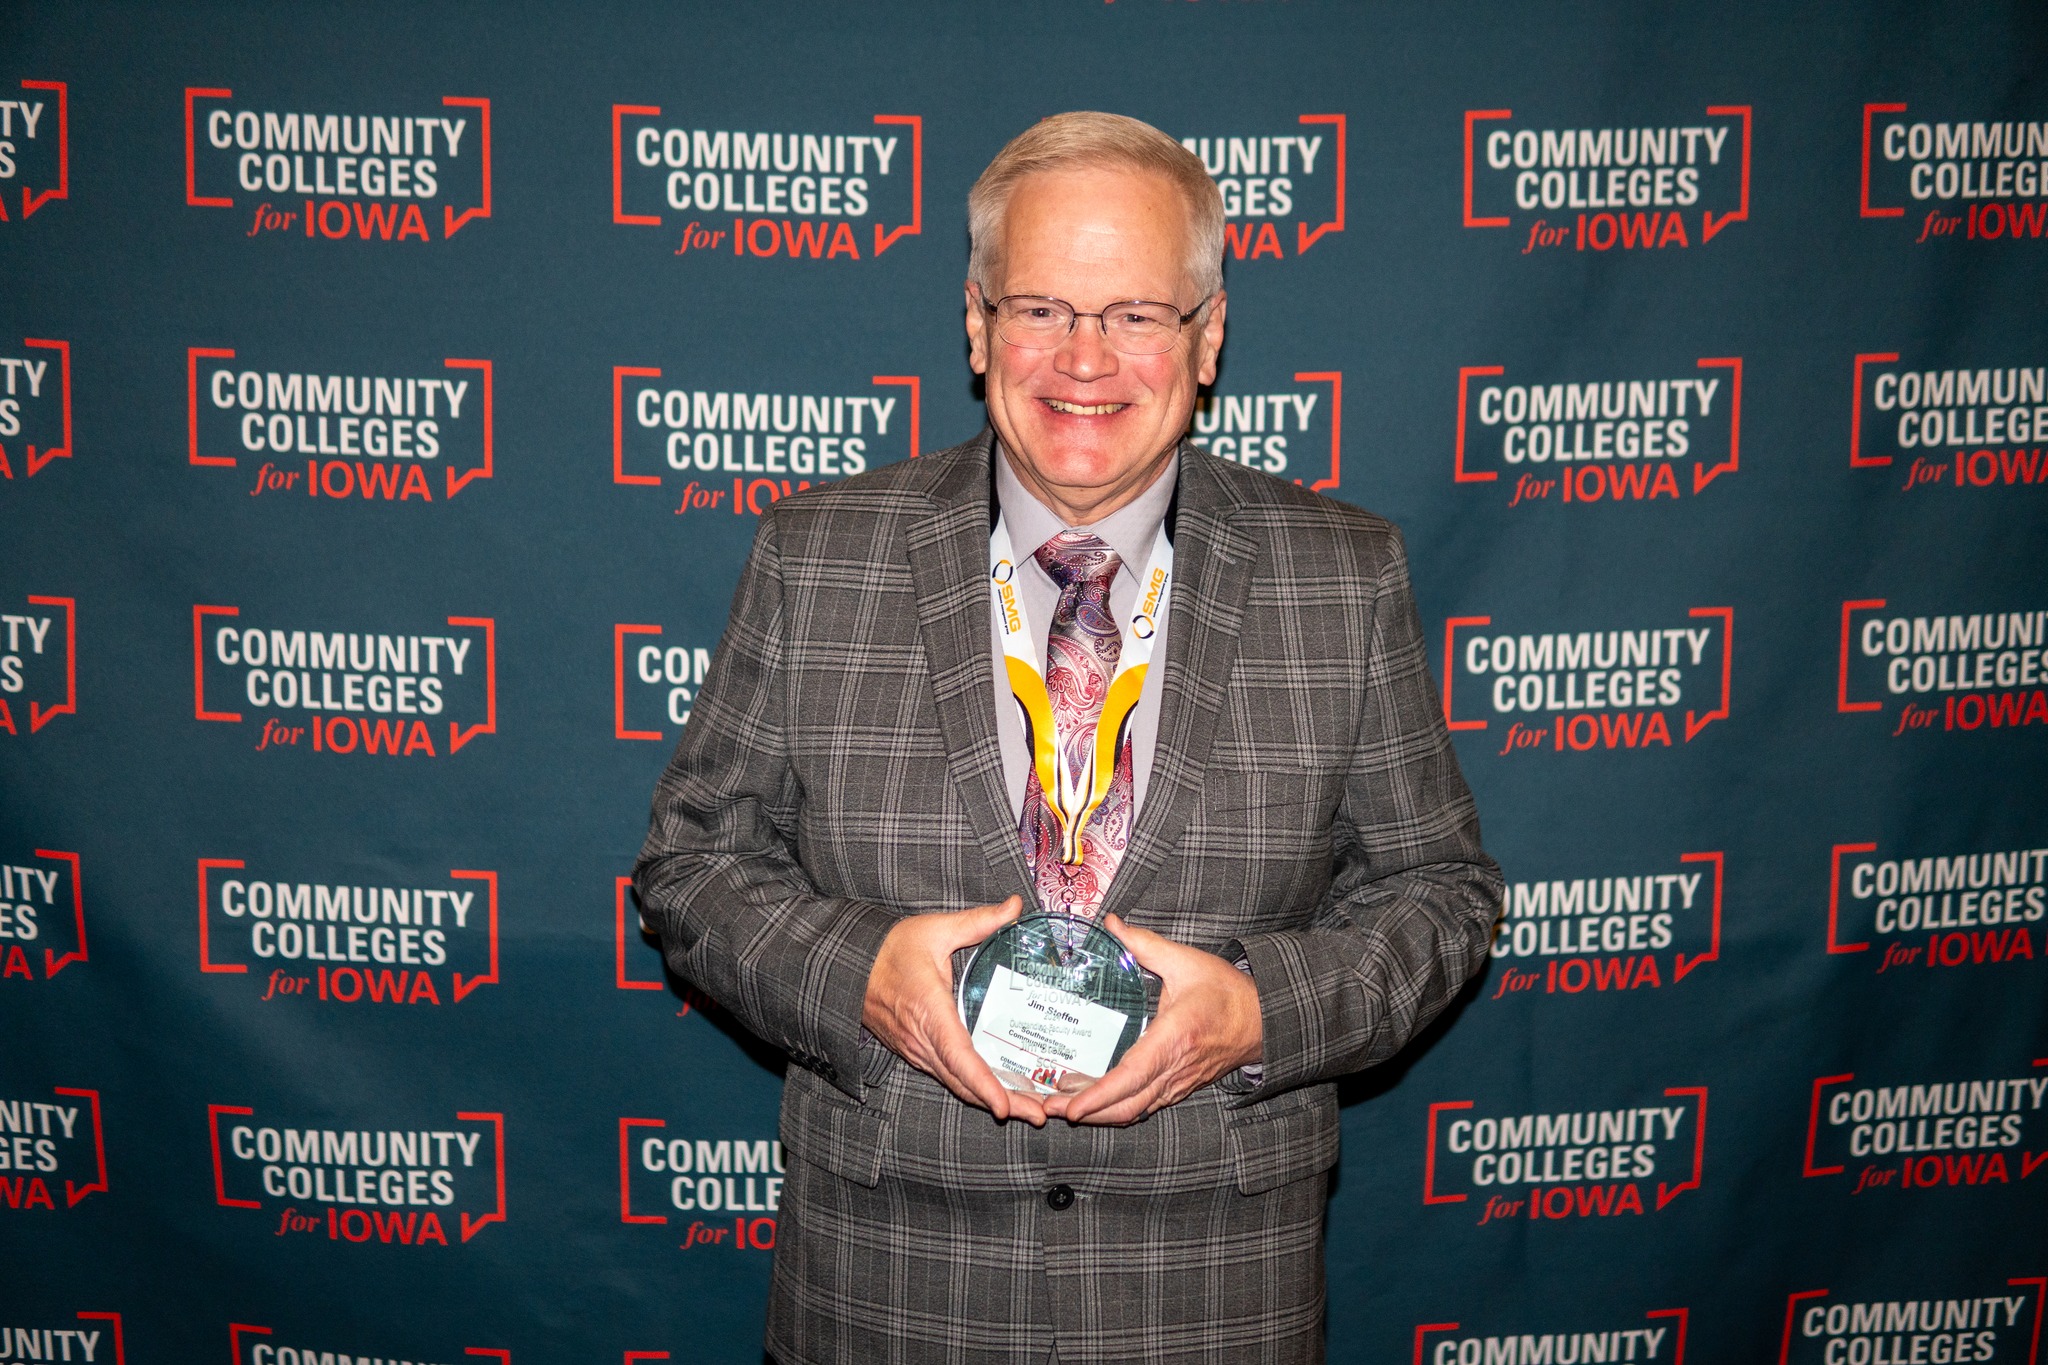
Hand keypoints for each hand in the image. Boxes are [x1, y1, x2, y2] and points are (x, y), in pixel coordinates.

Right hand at [862, 895, 1047, 1125]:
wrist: (848, 966)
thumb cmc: (891, 948)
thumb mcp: (936, 929)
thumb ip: (979, 921)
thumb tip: (1017, 906)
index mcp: (928, 1010)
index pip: (958, 1055)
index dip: (982, 1084)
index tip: (1005, 1106)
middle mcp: (921, 1039)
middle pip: (963, 1082)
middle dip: (1004, 1103)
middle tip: (1042, 1115)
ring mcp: (915, 1050)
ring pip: (956, 1084)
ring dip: (991, 1101)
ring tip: (1031, 1110)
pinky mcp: (915, 1053)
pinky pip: (947, 1077)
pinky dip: (975, 1089)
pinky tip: (1002, 1092)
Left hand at [1041, 914, 1262, 1126]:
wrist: (1264, 1020)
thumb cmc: (1227, 992)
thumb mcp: (1187, 961)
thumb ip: (1144, 943)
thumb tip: (1111, 922)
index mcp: (1175, 1038)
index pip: (1132, 1075)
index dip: (1099, 1095)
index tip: (1070, 1105)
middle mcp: (1175, 1068)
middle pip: (1127, 1105)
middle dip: (1086, 1113)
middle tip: (1047, 1109)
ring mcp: (1178, 1083)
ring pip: (1134, 1111)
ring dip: (1098, 1115)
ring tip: (1061, 1106)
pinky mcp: (1179, 1088)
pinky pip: (1144, 1106)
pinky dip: (1116, 1108)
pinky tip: (1091, 1101)